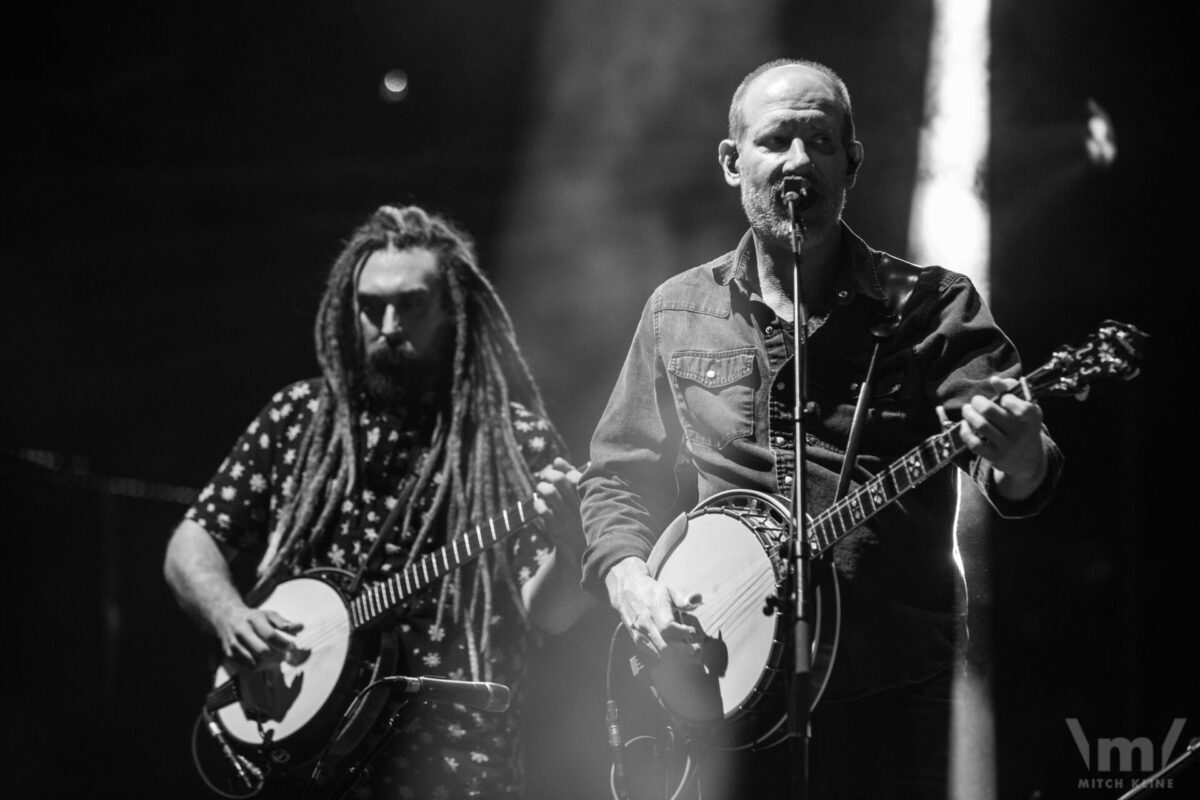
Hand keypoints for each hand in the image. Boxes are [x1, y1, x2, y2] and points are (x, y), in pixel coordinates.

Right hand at [216, 606, 302, 670]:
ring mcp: (234, 644)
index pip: (269, 634)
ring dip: (270, 665)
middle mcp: (241, 631)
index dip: (283, 643)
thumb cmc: (254, 617)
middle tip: (287, 657)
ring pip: (254, 662)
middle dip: (277, 657)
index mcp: (253, 619)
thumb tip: (301, 627)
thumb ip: (284, 623)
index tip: (292, 647)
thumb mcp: (269, 615)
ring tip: (278, 661)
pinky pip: (247, 667)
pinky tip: (266, 663)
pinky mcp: (229, 654)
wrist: (227, 617)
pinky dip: (260, 667)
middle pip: (261, 650)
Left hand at [533, 457, 585, 562]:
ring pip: (549, 492)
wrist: (578, 549)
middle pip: (559, 480)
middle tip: (546, 476)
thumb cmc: (580, 514)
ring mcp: (566, 516)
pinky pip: (541, 509)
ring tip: (541, 488)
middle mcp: (577, 505)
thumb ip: (571, 475)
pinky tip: (540, 504)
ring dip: (542, 487)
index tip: (561, 474)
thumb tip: (557, 460)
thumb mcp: (581, 497)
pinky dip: (537, 503)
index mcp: (587, 497)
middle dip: (549, 474)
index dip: (565, 471)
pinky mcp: (555, 527)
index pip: (574, 475)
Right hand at [606, 557, 701, 657]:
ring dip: (677, 656)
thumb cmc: (652, 591)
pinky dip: (667, 656)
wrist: (626, 592)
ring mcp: (640, 634)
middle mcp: (645, 624)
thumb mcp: (668, 590)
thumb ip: (683, 598)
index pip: (668, 628)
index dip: (683, 633)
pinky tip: (677, 652)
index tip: (692, 630)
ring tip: (689, 651)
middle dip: (683, 651)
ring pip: (659, 654)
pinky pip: (654, 654)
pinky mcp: (638, 640)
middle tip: (696, 648)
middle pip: (665, 646)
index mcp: (653, 609)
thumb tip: (697, 599)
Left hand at [960, 376, 1047, 496]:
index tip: (1002, 398)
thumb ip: (1011, 389)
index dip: (1007, 398)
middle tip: (975, 400)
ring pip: (980, 425)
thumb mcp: (1024, 407)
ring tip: (967, 409)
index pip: (1022, 408)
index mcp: (1032, 418)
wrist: (1028, 458)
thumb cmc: (1022, 423)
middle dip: (978, 402)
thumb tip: (994, 380)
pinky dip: (965, 431)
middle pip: (990, 412)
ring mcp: (1008, 447)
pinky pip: (974, 443)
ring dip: (968, 413)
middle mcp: (1021, 434)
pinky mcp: (995, 457)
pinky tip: (965, 424)